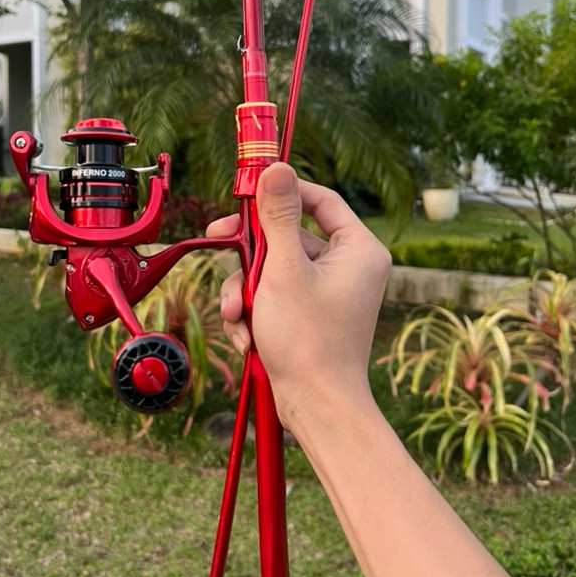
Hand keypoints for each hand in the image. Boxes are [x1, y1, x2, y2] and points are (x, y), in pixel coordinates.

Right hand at [205, 162, 390, 433]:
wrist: (315, 408)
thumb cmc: (309, 342)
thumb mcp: (284, 270)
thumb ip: (277, 217)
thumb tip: (276, 168)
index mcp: (358, 250)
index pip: (321, 200)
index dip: (283, 192)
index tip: (248, 193)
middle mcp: (347, 267)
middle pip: (286, 236)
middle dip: (249, 256)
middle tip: (218, 242)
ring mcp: (327, 292)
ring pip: (272, 268)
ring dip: (246, 289)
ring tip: (238, 314)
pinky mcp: (308, 314)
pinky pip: (273, 295)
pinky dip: (254, 311)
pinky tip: (246, 335)